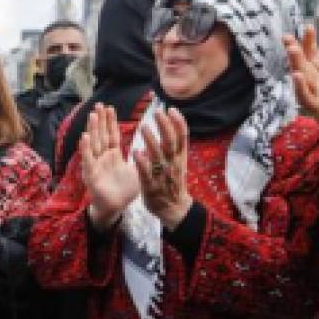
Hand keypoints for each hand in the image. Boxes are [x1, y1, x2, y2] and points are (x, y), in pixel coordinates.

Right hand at [79, 105, 139, 230]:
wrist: (116, 208)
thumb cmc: (125, 191)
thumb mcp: (138, 171)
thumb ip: (142, 158)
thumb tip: (149, 146)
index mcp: (114, 155)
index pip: (112, 134)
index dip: (110, 122)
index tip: (110, 108)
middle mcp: (103, 157)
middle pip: (101, 135)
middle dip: (100, 120)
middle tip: (99, 105)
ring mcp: (95, 165)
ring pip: (94, 144)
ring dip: (93, 130)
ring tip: (93, 116)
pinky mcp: (91, 175)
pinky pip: (88, 160)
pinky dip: (86, 149)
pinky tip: (85, 137)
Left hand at [134, 109, 191, 228]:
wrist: (173, 209)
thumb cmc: (172, 182)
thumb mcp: (178, 162)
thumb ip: (174, 146)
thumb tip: (170, 125)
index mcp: (180, 158)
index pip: (182, 137)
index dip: (178, 123)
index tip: (171, 109)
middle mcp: (173, 165)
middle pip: (171, 143)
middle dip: (165, 127)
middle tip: (157, 112)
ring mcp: (162, 176)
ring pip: (158, 157)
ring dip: (151, 141)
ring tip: (143, 127)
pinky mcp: (151, 186)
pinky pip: (147, 174)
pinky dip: (142, 163)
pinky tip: (136, 153)